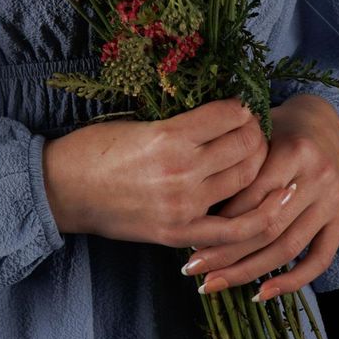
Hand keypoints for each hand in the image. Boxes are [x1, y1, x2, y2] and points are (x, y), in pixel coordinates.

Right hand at [41, 97, 267, 242]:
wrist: (64, 189)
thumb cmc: (94, 147)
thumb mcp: (138, 121)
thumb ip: (179, 123)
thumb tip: (219, 114)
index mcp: (169, 135)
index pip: (229, 115)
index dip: (241, 107)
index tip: (241, 106)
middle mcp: (181, 170)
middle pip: (244, 147)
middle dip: (255, 134)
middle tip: (254, 129)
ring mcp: (183, 205)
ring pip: (244, 181)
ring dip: (258, 166)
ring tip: (257, 156)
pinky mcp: (180, 232)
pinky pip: (233, 231)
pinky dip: (258, 218)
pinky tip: (275, 203)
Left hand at [181, 93, 338, 299]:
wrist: (326, 125)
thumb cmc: (278, 129)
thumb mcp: (257, 133)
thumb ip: (235, 161)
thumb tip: (196, 203)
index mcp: (295, 151)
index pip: (254, 194)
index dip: (222, 218)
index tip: (190, 234)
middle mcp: (318, 178)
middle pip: (268, 226)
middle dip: (228, 251)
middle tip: (193, 267)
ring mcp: (333, 202)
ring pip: (288, 248)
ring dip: (248, 271)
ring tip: (213, 283)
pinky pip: (319, 260)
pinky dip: (291, 282)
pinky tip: (261, 293)